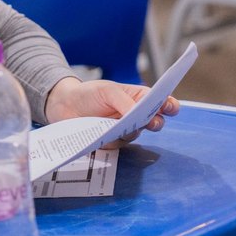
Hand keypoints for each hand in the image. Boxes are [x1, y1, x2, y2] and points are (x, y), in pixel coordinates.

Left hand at [44, 77, 179, 148]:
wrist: (65, 105)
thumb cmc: (89, 93)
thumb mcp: (107, 91)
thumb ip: (123, 100)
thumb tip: (135, 114)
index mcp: (138, 98)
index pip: (160, 102)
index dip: (169, 105)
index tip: (170, 108)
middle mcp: (135, 115)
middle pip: (154, 122)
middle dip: (155, 122)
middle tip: (152, 122)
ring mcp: (123, 129)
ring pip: (136, 135)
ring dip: (130, 131)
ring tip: (118, 126)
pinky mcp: (111, 141)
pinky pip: (118, 144)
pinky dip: (113, 140)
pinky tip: (104, 135)